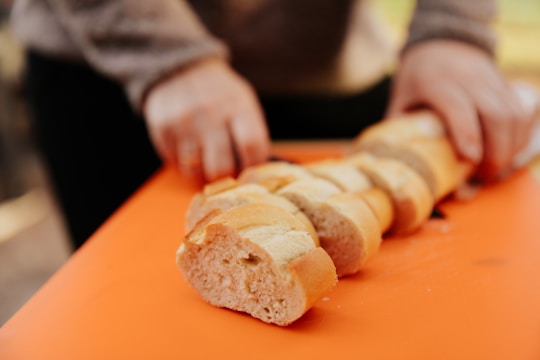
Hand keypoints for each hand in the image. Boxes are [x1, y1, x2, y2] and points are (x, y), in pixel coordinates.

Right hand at [143, 58, 270, 181]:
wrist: (181, 68)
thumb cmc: (220, 93)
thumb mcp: (244, 102)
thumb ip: (252, 134)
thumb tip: (254, 173)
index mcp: (238, 107)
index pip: (251, 147)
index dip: (253, 166)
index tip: (250, 169)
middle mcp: (210, 115)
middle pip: (221, 167)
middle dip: (225, 175)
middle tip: (226, 168)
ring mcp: (184, 123)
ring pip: (195, 170)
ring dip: (201, 169)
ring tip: (205, 154)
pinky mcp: (162, 129)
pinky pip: (174, 162)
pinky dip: (183, 161)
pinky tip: (188, 144)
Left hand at [386, 40, 535, 179]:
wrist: (442, 43)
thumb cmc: (417, 78)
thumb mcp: (399, 99)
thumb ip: (399, 128)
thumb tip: (400, 162)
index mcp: (437, 81)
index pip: (457, 107)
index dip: (466, 134)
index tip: (470, 160)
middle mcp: (470, 79)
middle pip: (495, 114)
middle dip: (495, 151)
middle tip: (482, 176)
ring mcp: (492, 81)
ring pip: (514, 114)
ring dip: (510, 147)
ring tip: (493, 170)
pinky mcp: (507, 86)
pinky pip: (522, 112)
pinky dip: (519, 137)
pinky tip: (506, 153)